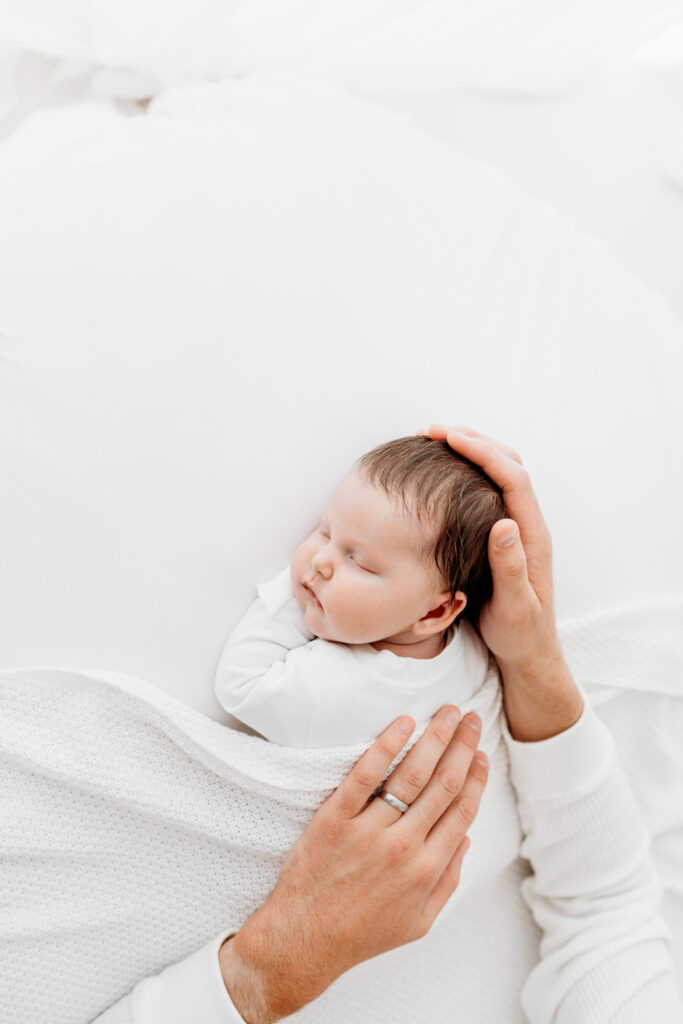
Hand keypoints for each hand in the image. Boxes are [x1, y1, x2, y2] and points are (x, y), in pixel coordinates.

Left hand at [219, 706, 487, 1021]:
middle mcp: (403, 847)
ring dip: (434, 738)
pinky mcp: (334, 819)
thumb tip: (466, 839)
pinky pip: (363, 775)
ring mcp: (368, 831)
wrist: (304, 941)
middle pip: (443, 784)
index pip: (461, 811)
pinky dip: (385, 746)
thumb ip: (448, 881)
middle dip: (462, 746)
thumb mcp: (419, 922)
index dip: (476, 777)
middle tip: (471, 717)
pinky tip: (402, 723)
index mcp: (426, 869)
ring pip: (411, 775)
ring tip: (446, 712)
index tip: (481, 751)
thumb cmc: (361, 934)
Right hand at [418, 424, 582, 740]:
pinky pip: (486, 490)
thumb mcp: (515, 607)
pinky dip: (465, 472)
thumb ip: (510, 567)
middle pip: (507, 464)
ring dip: (469, 451)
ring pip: (497, 474)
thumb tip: (505, 524)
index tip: (449, 437)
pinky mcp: (501, 535)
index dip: (482, 452)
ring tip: (434, 441)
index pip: (512, 477)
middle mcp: (526, 524)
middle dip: (472, 440)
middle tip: (432, 431)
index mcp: (532, 535)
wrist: (528, 652)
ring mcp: (515, 527)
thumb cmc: (520, 633)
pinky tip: (441, 473)